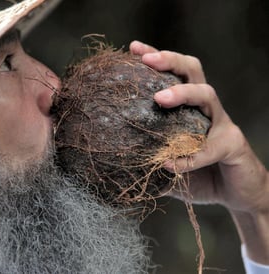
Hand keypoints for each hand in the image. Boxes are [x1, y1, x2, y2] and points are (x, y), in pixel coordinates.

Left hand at [129, 40, 268, 262]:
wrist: (234, 195)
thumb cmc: (197, 174)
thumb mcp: (166, 163)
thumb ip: (148, 156)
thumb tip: (115, 158)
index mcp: (187, 106)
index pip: (172, 74)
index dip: (155, 58)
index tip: (132, 49)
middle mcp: (205, 108)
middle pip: (193, 71)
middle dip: (170, 61)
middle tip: (147, 61)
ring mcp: (222, 124)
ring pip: (207, 95)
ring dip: (183, 93)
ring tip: (159, 98)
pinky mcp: (233, 144)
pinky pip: (211, 147)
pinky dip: (190, 156)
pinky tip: (170, 164)